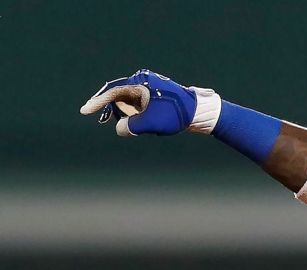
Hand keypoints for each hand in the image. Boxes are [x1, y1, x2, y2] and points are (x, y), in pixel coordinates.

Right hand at [79, 69, 198, 136]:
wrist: (200, 113)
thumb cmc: (177, 115)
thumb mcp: (152, 123)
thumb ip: (132, 126)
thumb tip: (119, 129)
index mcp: (141, 82)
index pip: (113, 90)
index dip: (97, 101)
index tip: (85, 111)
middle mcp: (143, 82)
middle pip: (118, 96)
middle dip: (113, 110)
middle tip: (105, 121)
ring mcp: (148, 89)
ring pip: (128, 102)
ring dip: (126, 115)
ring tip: (138, 126)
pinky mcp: (154, 97)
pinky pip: (137, 106)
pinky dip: (135, 116)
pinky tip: (142, 125)